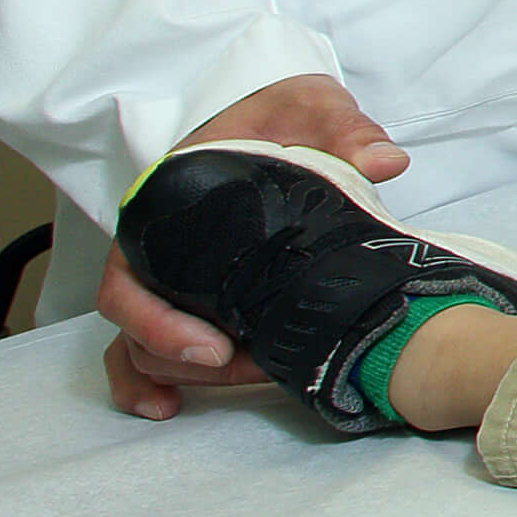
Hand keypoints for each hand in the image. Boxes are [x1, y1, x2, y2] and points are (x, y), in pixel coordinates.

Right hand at [101, 74, 408, 419]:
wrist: (280, 114)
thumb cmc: (281, 113)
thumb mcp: (309, 107)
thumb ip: (342, 129)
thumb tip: (384, 161)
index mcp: (165, 205)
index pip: (132, 275)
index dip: (160, 322)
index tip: (214, 346)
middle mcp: (156, 244)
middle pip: (137, 322)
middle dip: (183, 359)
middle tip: (245, 371)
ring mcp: (169, 272)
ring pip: (141, 342)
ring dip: (181, 376)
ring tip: (245, 384)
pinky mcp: (190, 293)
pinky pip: (150, 345)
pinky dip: (151, 381)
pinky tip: (169, 408)